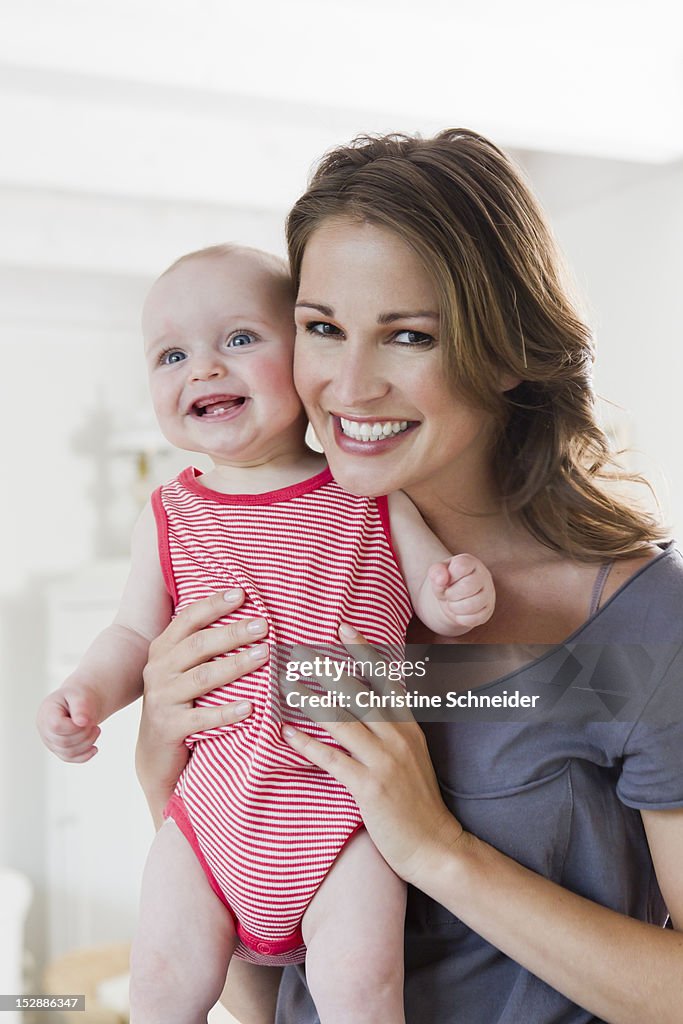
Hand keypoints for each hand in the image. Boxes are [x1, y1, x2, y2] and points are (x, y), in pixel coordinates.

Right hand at [37, 683, 102, 762]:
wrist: (79, 703)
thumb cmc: (78, 697)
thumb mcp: (80, 695)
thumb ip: (80, 706)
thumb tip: (82, 722)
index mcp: (47, 712)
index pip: (56, 726)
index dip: (74, 727)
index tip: (87, 719)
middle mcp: (45, 729)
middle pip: (64, 741)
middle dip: (84, 734)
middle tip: (94, 724)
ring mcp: (50, 741)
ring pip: (68, 753)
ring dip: (87, 743)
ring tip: (96, 730)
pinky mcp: (58, 749)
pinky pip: (70, 758)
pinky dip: (84, 756)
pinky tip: (94, 748)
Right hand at [136, 588, 267, 820]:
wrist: (154, 751)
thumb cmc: (179, 700)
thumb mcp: (181, 669)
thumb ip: (201, 645)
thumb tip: (247, 617)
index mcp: (162, 649)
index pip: (188, 620)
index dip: (214, 605)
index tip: (242, 594)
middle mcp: (159, 670)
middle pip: (198, 645)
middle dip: (232, 633)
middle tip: (263, 625)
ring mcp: (162, 699)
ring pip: (202, 678)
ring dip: (235, 665)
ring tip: (264, 655)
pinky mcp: (169, 727)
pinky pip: (202, 718)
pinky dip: (226, 712)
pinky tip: (250, 707)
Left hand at [282, 625, 464, 886]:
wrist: (436, 845)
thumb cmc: (419, 804)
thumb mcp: (414, 757)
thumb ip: (395, 731)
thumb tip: (373, 708)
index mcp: (408, 728)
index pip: (386, 679)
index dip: (365, 652)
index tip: (345, 628)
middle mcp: (397, 738)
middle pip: (360, 693)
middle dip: (330, 669)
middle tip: (304, 649)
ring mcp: (384, 761)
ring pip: (343, 720)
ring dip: (313, 700)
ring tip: (288, 683)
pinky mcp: (369, 786)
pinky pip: (333, 759)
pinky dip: (308, 744)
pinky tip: (287, 733)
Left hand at [429, 553, 494, 629]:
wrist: (453, 598)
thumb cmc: (446, 582)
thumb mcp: (438, 573)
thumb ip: (436, 571)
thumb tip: (441, 580)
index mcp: (470, 562)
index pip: (461, 566)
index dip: (448, 576)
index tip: (446, 579)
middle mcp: (484, 576)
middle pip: (467, 587)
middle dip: (451, 594)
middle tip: (448, 594)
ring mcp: (488, 594)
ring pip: (471, 605)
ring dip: (454, 607)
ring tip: (453, 603)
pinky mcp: (487, 611)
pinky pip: (474, 619)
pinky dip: (460, 618)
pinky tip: (459, 612)